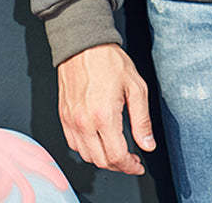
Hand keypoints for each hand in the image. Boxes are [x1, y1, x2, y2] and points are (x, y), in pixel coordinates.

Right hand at [57, 42, 155, 175]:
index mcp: (104, 115)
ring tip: (116, 150)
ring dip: (102, 158)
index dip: (130, 166)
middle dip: (118, 165)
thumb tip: (148, 144)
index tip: (138, 165)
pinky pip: (74, 145)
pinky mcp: (64, 118)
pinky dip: (87, 149)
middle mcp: (84, 122)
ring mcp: (71, 121)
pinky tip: (99, 140)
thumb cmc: (110, 62)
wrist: (84, 46)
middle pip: (101, 161)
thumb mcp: (136, 87)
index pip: (116, 156)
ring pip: (86, 156)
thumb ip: (142, 120)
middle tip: (131, 159)